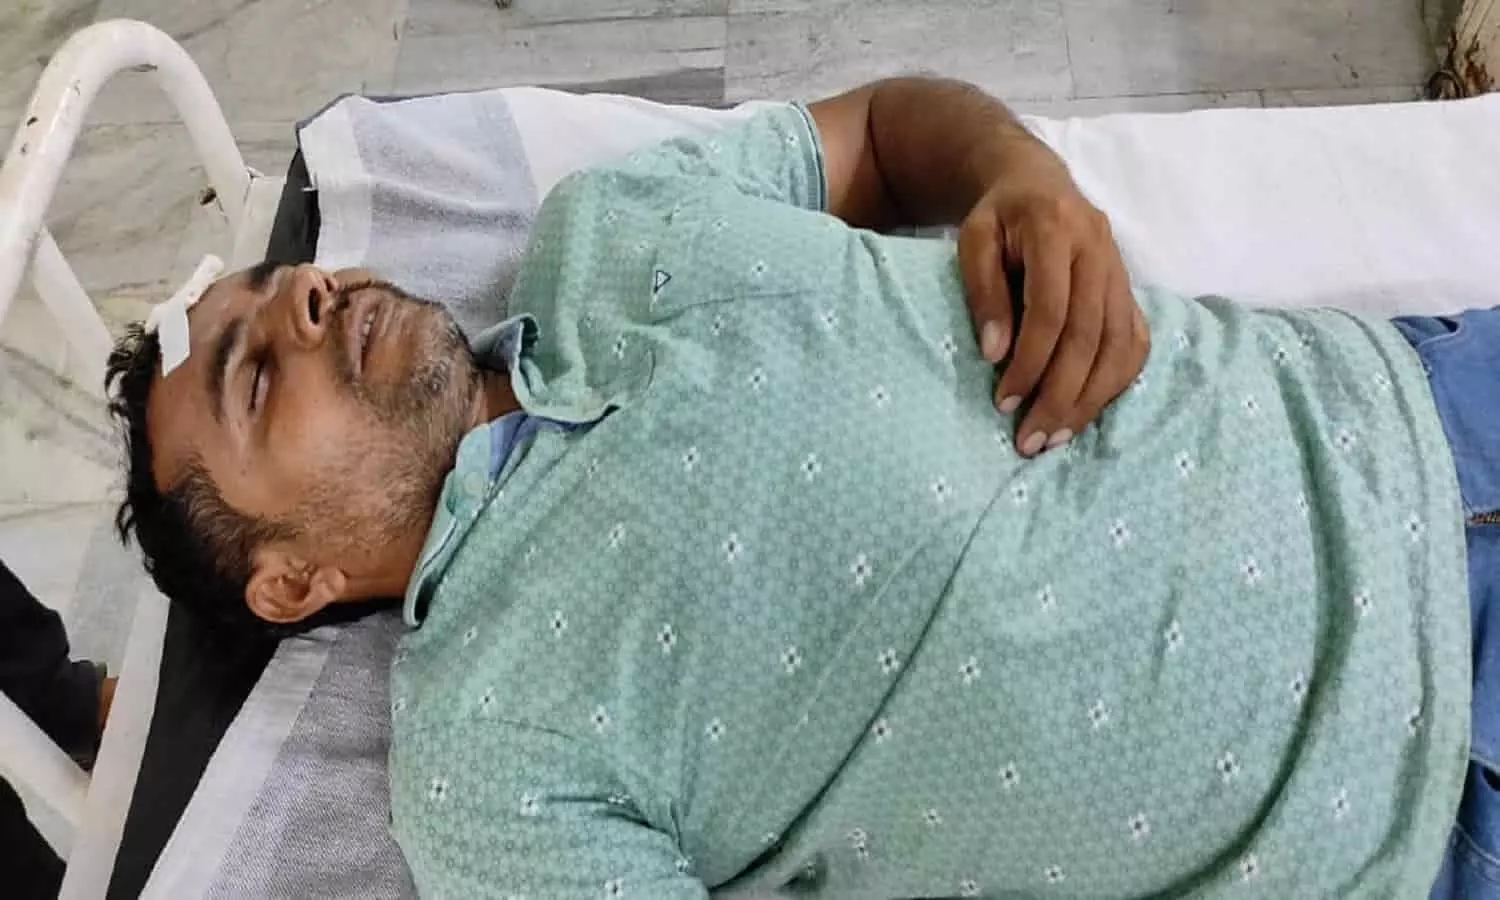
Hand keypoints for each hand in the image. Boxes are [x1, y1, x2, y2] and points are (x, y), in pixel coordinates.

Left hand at [957, 166, 1148, 455]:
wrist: (1036, 182)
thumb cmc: (997, 216)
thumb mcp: (972, 240)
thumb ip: (982, 292)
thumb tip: (995, 354)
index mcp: (1056, 230)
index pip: (1051, 310)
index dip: (1030, 361)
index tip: (1004, 403)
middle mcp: (1099, 249)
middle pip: (1090, 335)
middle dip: (1061, 394)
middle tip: (1030, 440)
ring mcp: (1121, 269)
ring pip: (1120, 344)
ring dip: (1091, 398)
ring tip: (1056, 437)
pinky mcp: (1129, 287)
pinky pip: (1135, 341)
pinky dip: (1116, 380)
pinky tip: (1088, 409)